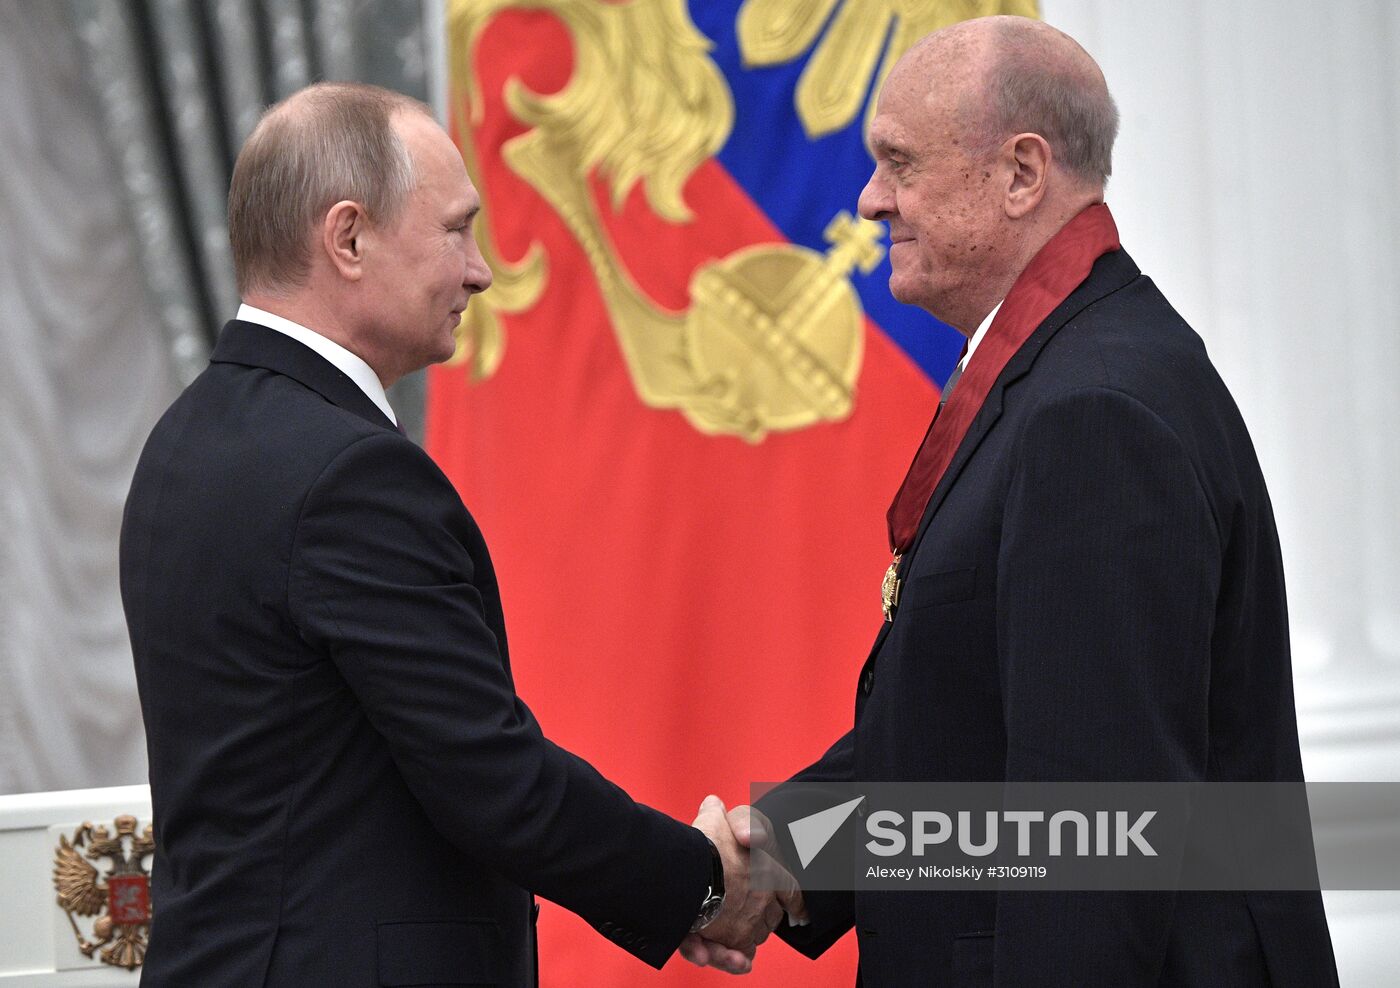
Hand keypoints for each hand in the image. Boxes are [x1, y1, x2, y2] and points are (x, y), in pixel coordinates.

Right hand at [683, 797, 806, 973]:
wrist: (690, 871)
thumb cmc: (705, 843)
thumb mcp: (715, 820)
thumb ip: (718, 816)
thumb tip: (714, 803)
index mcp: (769, 872)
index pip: (790, 890)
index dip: (794, 901)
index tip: (800, 913)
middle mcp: (763, 902)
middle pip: (769, 919)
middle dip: (759, 920)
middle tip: (744, 916)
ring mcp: (748, 924)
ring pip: (750, 938)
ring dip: (740, 939)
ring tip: (726, 937)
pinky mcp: (729, 943)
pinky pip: (734, 956)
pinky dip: (728, 957)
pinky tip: (712, 952)